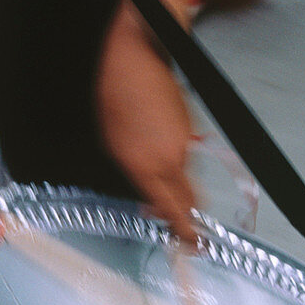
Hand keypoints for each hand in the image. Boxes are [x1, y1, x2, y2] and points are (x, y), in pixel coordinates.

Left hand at [97, 8, 197, 244]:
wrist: (135, 58)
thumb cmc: (114, 97)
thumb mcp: (113, 145)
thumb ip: (136, 178)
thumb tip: (150, 202)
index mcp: (147, 166)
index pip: (172, 210)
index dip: (184, 231)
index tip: (191, 246)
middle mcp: (171, 158)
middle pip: (189, 200)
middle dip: (186, 216)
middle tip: (178, 226)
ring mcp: (185, 142)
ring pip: (187, 177)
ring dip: (177, 186)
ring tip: (157, 180)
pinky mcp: (192, 128)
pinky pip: (188, 155)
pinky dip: (177, 162)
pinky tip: (159, 151)